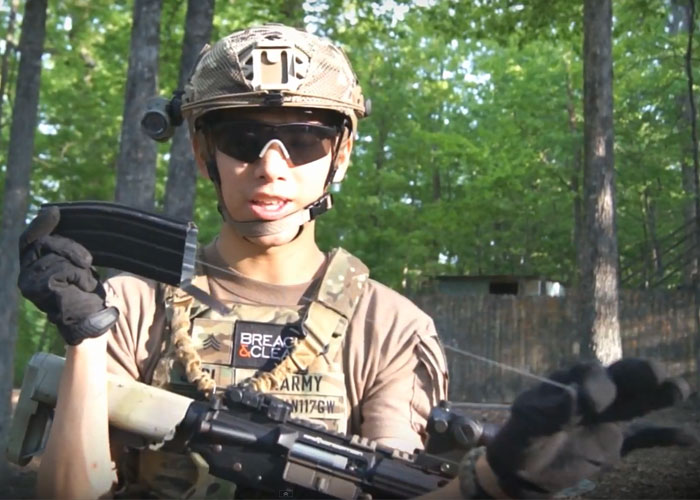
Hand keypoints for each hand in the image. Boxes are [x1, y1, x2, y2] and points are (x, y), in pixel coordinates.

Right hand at [17, 205, 117, 344]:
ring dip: (79, 266)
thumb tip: (59, 219)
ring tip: (86, 282)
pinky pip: (64, 268)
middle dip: (69, 246)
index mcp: (31, 268)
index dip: (40, 224)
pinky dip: (81, 275)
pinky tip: (84, 288)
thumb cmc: (85, 295)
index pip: (28, 241)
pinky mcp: (41, 289)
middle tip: (88, 260)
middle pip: (42, 243)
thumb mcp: (76, 266)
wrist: (92, 322)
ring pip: (56, 255)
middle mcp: (25, 276)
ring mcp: (30, 284)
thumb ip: (65, 249)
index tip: (54, 212)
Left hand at [482, 358, 696, 497]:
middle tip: (656, 373)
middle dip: (638, 372)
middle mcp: (593, 393)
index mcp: (569, 381)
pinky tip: (688, 437)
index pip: (590, 373)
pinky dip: (664, 437)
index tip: (591, 404)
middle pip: (621, 378)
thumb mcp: (528, 423)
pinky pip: (644, 437)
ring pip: (638, 401)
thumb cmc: (521, 437)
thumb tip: (572, 396)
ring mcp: (609, 417)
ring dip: (659, 395)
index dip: (595, 384)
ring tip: (680, 389)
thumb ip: (550, 410)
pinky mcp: (617, 442)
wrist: (524, 469)